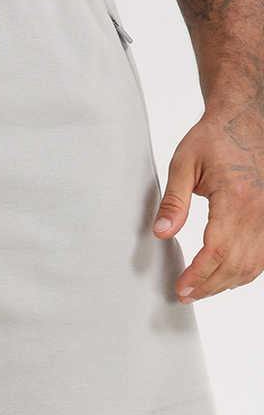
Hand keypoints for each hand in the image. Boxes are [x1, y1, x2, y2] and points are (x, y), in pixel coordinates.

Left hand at [153, 107, 263, 303]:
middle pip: (237, 265)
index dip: (199, 275)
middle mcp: (260, 212)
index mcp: (237, 200)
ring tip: (199, 289)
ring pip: (254, 265)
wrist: (245, 120)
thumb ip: (173, 201)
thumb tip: (162, 232)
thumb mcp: (183, 165)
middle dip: (210, 285)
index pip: (218, 251)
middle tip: (185, 294)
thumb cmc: (213, 139)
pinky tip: (224, 274)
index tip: (181, 288)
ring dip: (227, 282)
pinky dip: (245, 271)